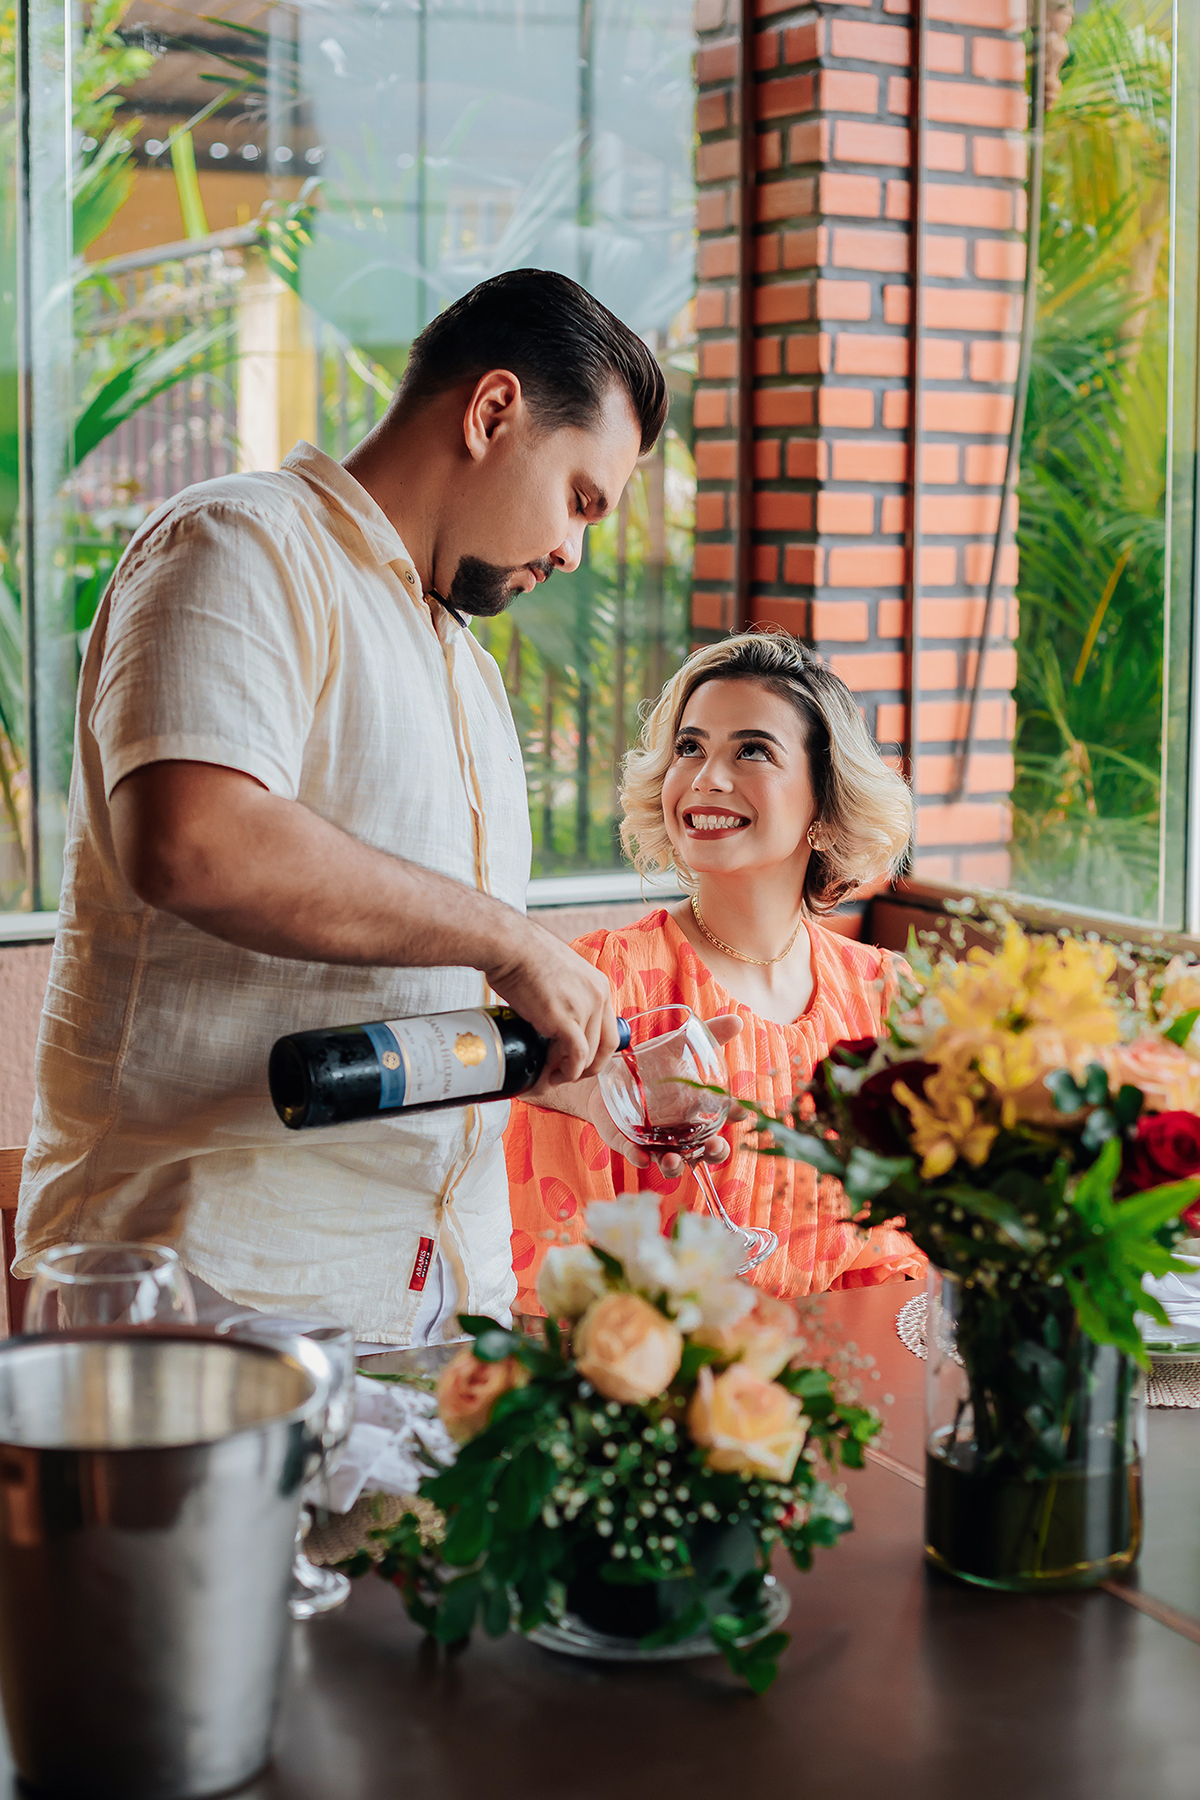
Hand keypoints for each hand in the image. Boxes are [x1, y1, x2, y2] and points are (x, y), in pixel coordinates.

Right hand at [485, 921, 618, 1085]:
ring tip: (555, 1074)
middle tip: (570, 1073)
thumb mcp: (559, 974)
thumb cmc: (524, 957)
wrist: (511, 947)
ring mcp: (584, 1008)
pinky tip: (554, 1073)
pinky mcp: (566, 1020)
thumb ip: (567, 995)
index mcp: (599, 984)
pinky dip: (568, 1070)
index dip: (598, 1050)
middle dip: (590, 1066)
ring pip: (590, 1054)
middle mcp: (598, 996)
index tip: (582, 1059)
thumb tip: (556, 1020)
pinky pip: (576, 1055)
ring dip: (574, 1070)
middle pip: (606, 1045)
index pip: (609, 1027)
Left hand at [587, 1013, 744, 1177]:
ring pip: (672, 1162)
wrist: (608, 1072)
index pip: (722, 1120)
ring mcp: (655, 1140)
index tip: (741, 1113)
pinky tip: (641, 1157)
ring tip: (673, 1159)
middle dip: (713, 1154)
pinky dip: (639, 1158)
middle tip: (714, 1146)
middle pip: (705, 1152)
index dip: (734, 1120)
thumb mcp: (678, 1046)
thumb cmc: (652, 1063)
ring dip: (674, 1165)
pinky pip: (636, 1155)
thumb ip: (708, 1035)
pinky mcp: (629, 1142)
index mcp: (697, 1111)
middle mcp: (680, 1131)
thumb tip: (737, 1019)